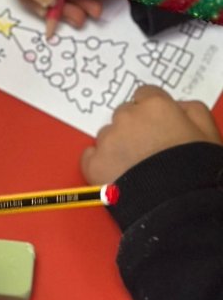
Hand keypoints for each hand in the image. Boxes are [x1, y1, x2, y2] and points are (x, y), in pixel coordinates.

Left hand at [82, 85, 221, 184]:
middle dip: (134, 127)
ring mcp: (107, 141)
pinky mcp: (93, 164)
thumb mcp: (208, 132)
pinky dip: (99, 163)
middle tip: (147, 147)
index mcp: (156, 107)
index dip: (152, 110)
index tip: (155, 122)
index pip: (145, 95)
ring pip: (106, 135)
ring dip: (117, 145)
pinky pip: (90, 156)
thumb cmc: (197, 170)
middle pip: (124, 114)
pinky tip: (115, 173)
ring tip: (134, 165)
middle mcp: (127, 119)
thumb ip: (192, 110)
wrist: (177, 203)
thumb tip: (179, 106)